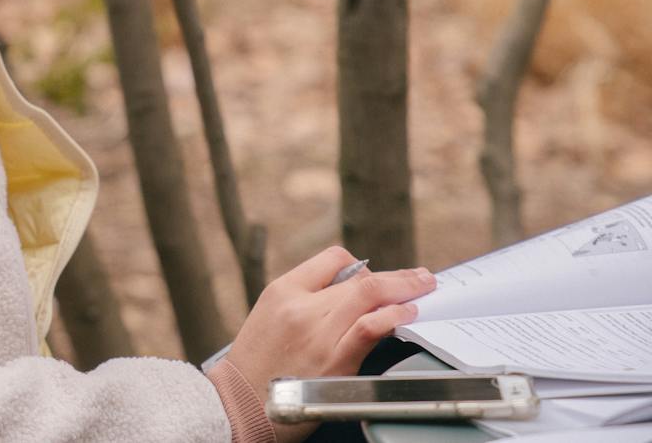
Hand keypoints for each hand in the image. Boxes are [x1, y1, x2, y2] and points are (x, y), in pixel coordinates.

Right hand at [224, 246, 435, 442]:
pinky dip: (392, 317)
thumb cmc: (256, 364)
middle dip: (397, 277)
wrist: (239, 403)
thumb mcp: (269, 315)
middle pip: (359, 279)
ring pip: (369, 295)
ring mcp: (318, 333)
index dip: (361, 266)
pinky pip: (368, 328)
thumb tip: (349, 290)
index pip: (333, 259)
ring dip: (404, 289)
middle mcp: (301, 306)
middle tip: (422, 276)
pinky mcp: (333, 361)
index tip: (378, 277)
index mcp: (283, 290)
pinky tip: (407, 315)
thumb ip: (303, 299)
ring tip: (424, 288)